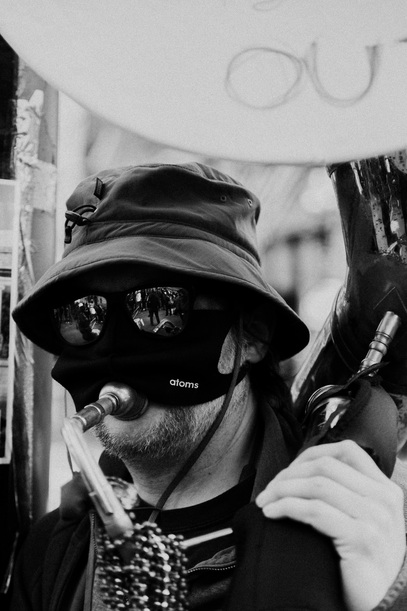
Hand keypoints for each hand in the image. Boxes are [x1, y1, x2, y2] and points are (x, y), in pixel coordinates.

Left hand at [256, 440, 405, 610]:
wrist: (383, 604)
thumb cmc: (367, 563)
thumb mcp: (368, 520)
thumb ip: (349, 494)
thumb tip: (305, 472)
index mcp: (385, 489)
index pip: (347, 450)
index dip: (311, 455)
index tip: (288, 471)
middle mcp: (383, 498)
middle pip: (326, 466)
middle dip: (289, 474)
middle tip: (269, 490)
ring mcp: (375, 518)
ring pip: (317, 485)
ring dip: (282, 490)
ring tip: (265, 501)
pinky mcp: (361, 538)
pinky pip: (315, 511)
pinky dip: (286, 507)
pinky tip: (272, 513)